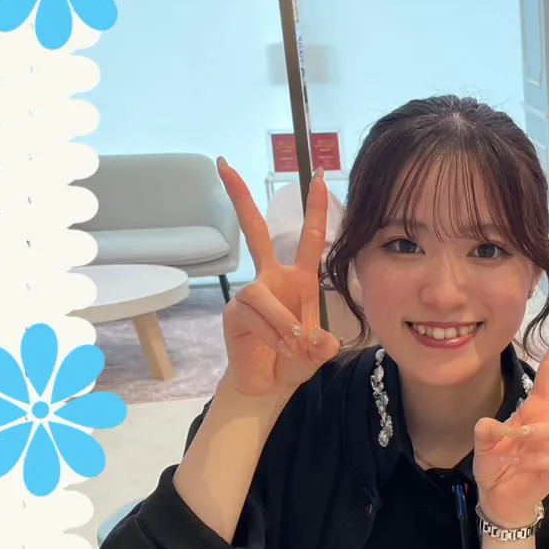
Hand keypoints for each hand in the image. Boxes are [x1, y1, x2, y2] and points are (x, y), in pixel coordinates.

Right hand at [217, 160, 339, 400]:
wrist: (268, 383)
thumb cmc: (295, 359)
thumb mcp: (318, 352)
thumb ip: (323, 345)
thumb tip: (318, 340)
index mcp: (300, 279)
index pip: (310, 237)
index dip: (316, 207)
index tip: (320, 176)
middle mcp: (273, 278)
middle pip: (255, 231)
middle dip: (240, 199)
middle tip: (224, 165)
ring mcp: (251, 294)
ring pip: (262, 294)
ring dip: (283, 322)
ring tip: (295, 346)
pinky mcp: (234, 312)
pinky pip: (255, 316)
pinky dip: (272, 335)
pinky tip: (280, 349)